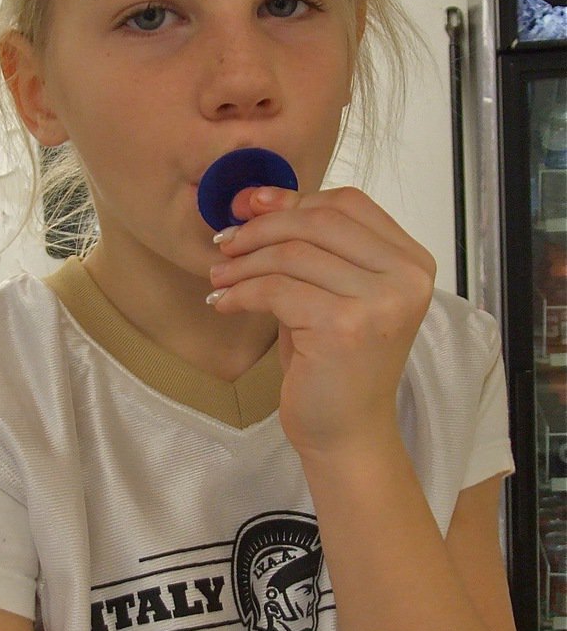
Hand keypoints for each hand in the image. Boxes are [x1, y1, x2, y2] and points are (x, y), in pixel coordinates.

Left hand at [208, 185, 435, 455]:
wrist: (346, 433)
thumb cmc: (335, 364)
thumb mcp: (327, 291)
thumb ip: (307, 245)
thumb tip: (256, 197)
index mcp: (411, 261)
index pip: (347, 204)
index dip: (291, 198)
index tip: (247, 206)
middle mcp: (404, 277)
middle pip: (318, 221)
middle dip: (261, 227)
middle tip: (225, 244)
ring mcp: (378, 302)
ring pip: (292, 254)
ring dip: (244, 262)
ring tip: (219, 278)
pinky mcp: (344, 326)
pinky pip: (276, 289)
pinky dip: (241, 292)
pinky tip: (224, 304)